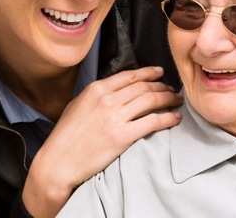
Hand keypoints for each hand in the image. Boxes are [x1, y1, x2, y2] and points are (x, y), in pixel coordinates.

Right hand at [21, 66, 182, 216]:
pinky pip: (153, 122)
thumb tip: (113, 91)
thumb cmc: (64, 137)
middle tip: (171, 90)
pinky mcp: (123, 136)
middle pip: (143, 87)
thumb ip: (95, 96)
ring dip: (168, 99)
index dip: (148, 73)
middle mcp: (107, 99)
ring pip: (151, 100)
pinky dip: (168, 118)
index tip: (159, 73)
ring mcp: (115, 117)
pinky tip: (175, 119)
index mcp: (95, 90)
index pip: (129, 76)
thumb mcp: (76, 106)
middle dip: (161, 86)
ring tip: (176, 101)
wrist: (59, 162)